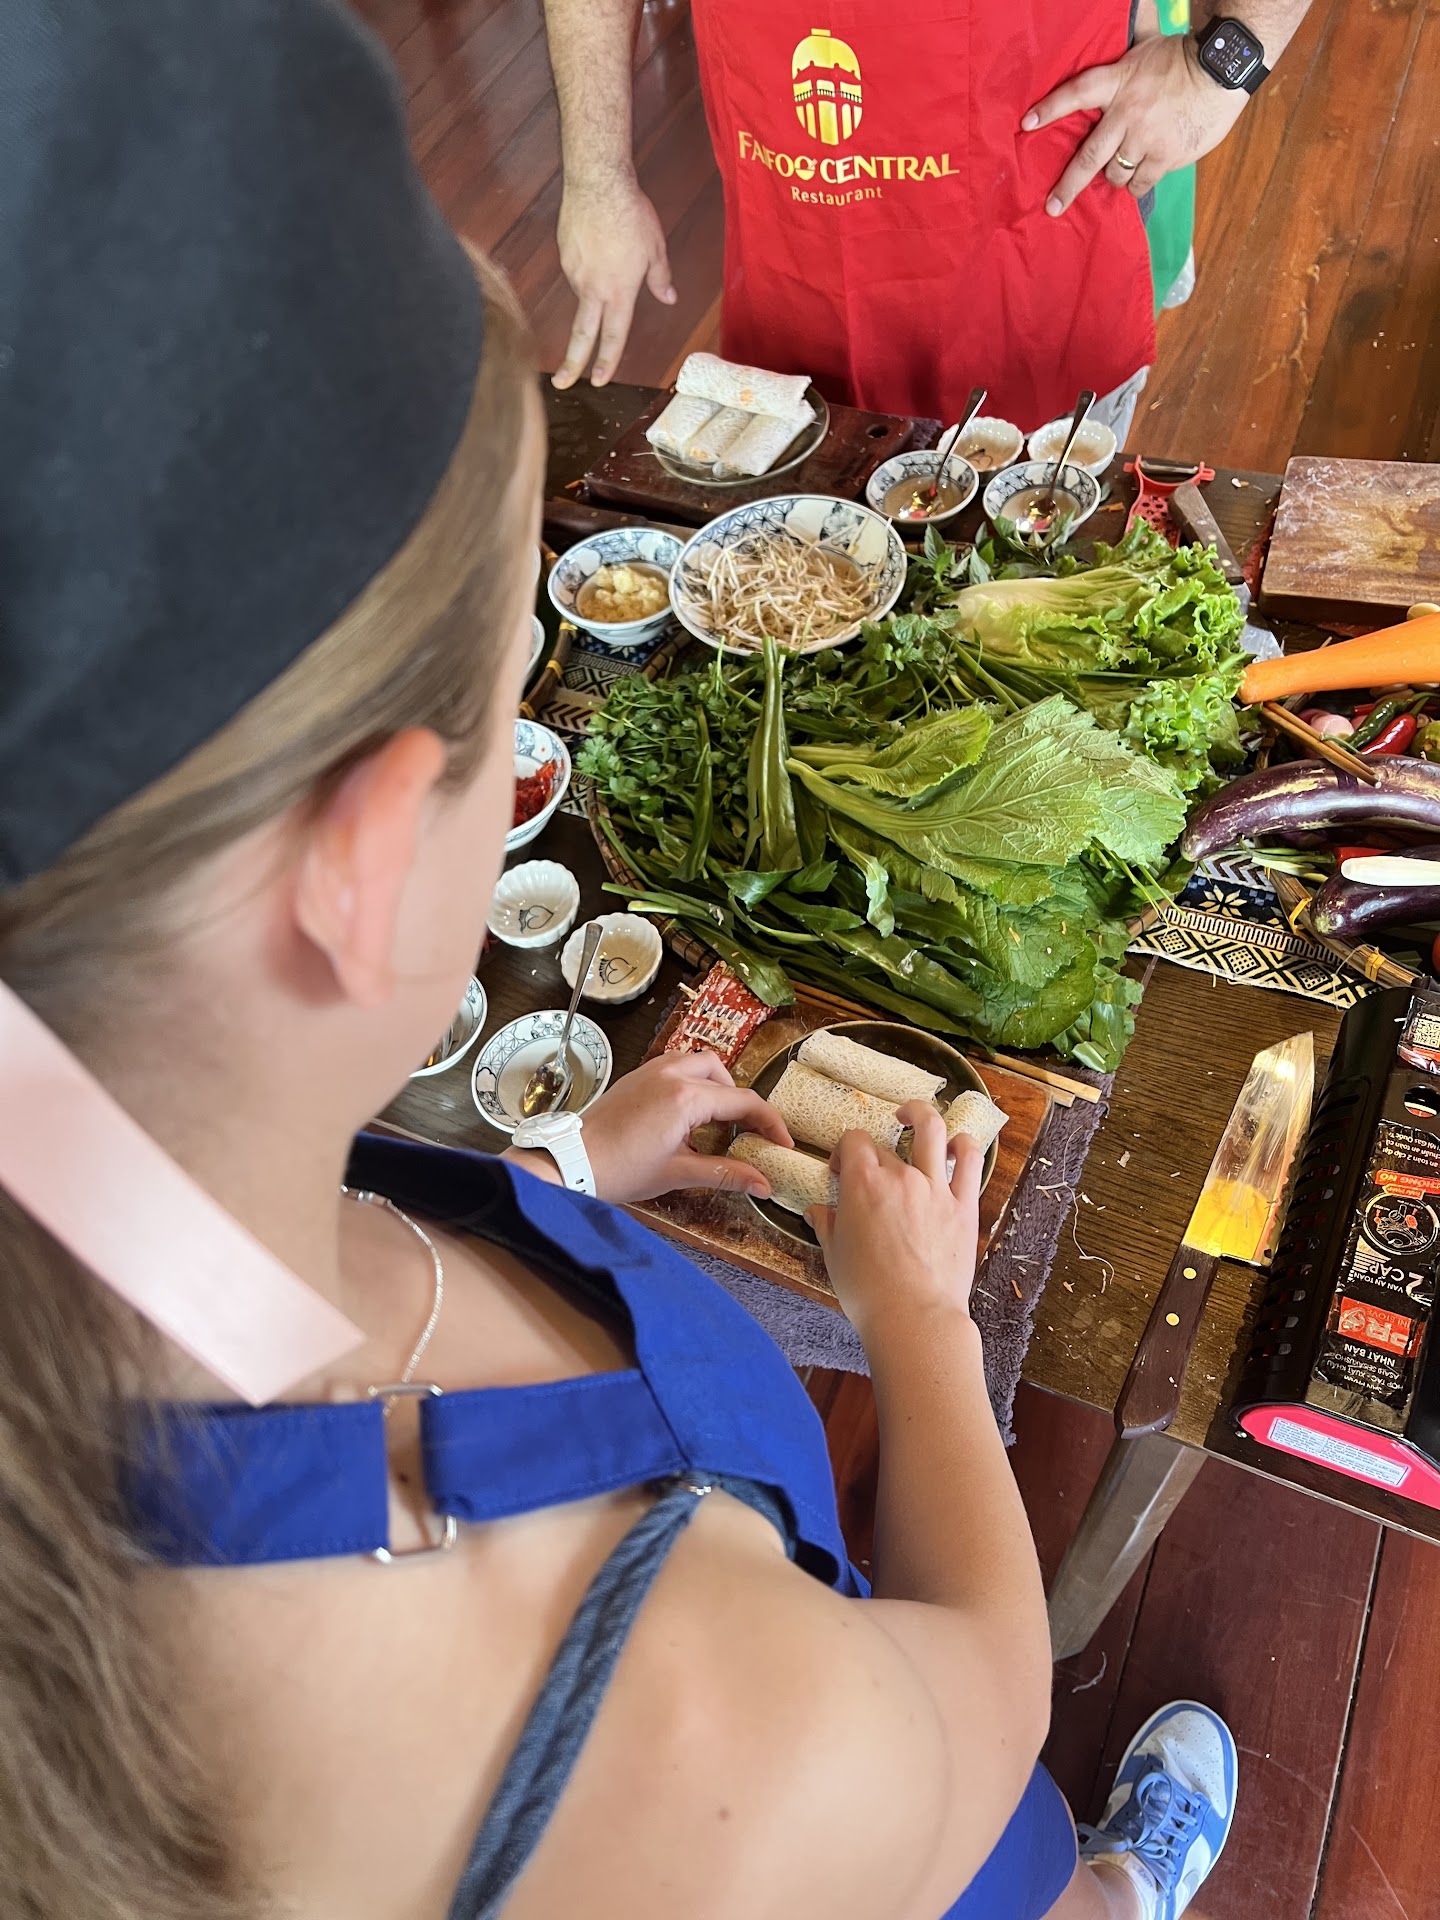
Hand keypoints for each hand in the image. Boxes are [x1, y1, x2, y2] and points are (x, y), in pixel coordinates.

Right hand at [552, 176, 675, 388]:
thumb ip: (660, 278)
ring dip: (594, 287)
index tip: (599, 381)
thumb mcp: (655, 248)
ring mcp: (574, 272)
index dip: (607, 361)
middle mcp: (592, 288)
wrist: (597, 182)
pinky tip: (597, 243)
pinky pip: (577, 270)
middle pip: (581, 334)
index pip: (613, 336)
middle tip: (562, 383)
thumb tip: (669, 298)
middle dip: (572, 363)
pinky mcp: (564, 255)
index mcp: (618, 292)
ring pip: (584, 294)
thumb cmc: (630, 213)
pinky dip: (587, 265)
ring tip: (609, 250)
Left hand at [576, 1051, 792, 1203]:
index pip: (744, 1102)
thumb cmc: (621, 1169)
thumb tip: (764, 1184)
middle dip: (742, 1102)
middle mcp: (672, 1073)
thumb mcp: (678, 1173)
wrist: (571, 1161)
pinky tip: (687, 1114)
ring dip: (717, 1085)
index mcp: (686, 1097)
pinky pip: (676, 1065)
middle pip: (725, 1075)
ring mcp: (652, 1069)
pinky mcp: (637, 1075)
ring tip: (718, 1121)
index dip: (770, 1124)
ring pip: (700, 1062)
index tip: (783, 1144)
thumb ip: (726, 1174)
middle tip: (748, 1133)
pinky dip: (692, 1081)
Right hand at [807, 1105, 981, 1343]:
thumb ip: (826, 1225)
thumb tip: (816, 1211)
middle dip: (874, 1156)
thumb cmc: (868, 1291)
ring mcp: (935, 1187)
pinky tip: (955, 1144)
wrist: (914, 1317)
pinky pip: (970, 1160)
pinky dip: (963, 1144)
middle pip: (886, 1147)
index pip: (853, 1141)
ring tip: (912, 1115)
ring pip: (933, 1131)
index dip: (845, 1151)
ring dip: (921, 1115)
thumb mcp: (834, 1255)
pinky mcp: (964, 1205)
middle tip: (872, 1177)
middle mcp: (900, 1176)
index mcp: (862, 1183)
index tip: (842, 1171)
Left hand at [1023, 30, 1247, 213]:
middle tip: (1053, 206)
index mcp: (1119, 81)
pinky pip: (1141, 181)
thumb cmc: (1184, 55)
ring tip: (1117, 171)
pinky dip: (1137, 182)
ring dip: (1113, 175)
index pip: (1076, 92)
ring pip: (1116, 173)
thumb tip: (1132, 2)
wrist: (1223, 70)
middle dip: (1068, 185)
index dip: (1051, 108)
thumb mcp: (1150, 42)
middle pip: (1088, 156)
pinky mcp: (1166, 157)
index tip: (1027, 124)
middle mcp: (1127, 114)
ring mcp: (1146, 139)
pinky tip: (1140, 177)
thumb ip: (1131, 36)